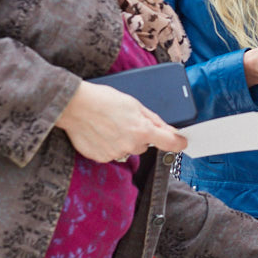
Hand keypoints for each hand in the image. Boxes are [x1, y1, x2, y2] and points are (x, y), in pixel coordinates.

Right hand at [56, 81, 186, 162]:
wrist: (74, 106)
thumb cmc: (104, 100)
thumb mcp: (135, 104)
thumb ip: (154, 119)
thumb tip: (171, 130)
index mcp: (142, 130)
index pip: (169, 143)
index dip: (178, 142)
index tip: (182, 142)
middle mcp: (130, 145)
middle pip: (144, 145)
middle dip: (140, 135)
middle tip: (126, 122)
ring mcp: (115, 153)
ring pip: (128, 149)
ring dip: (124, 141)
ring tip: (110, 125)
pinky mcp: (101, 158)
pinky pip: (112, 153)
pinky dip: (109, 145)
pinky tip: (101, 132)